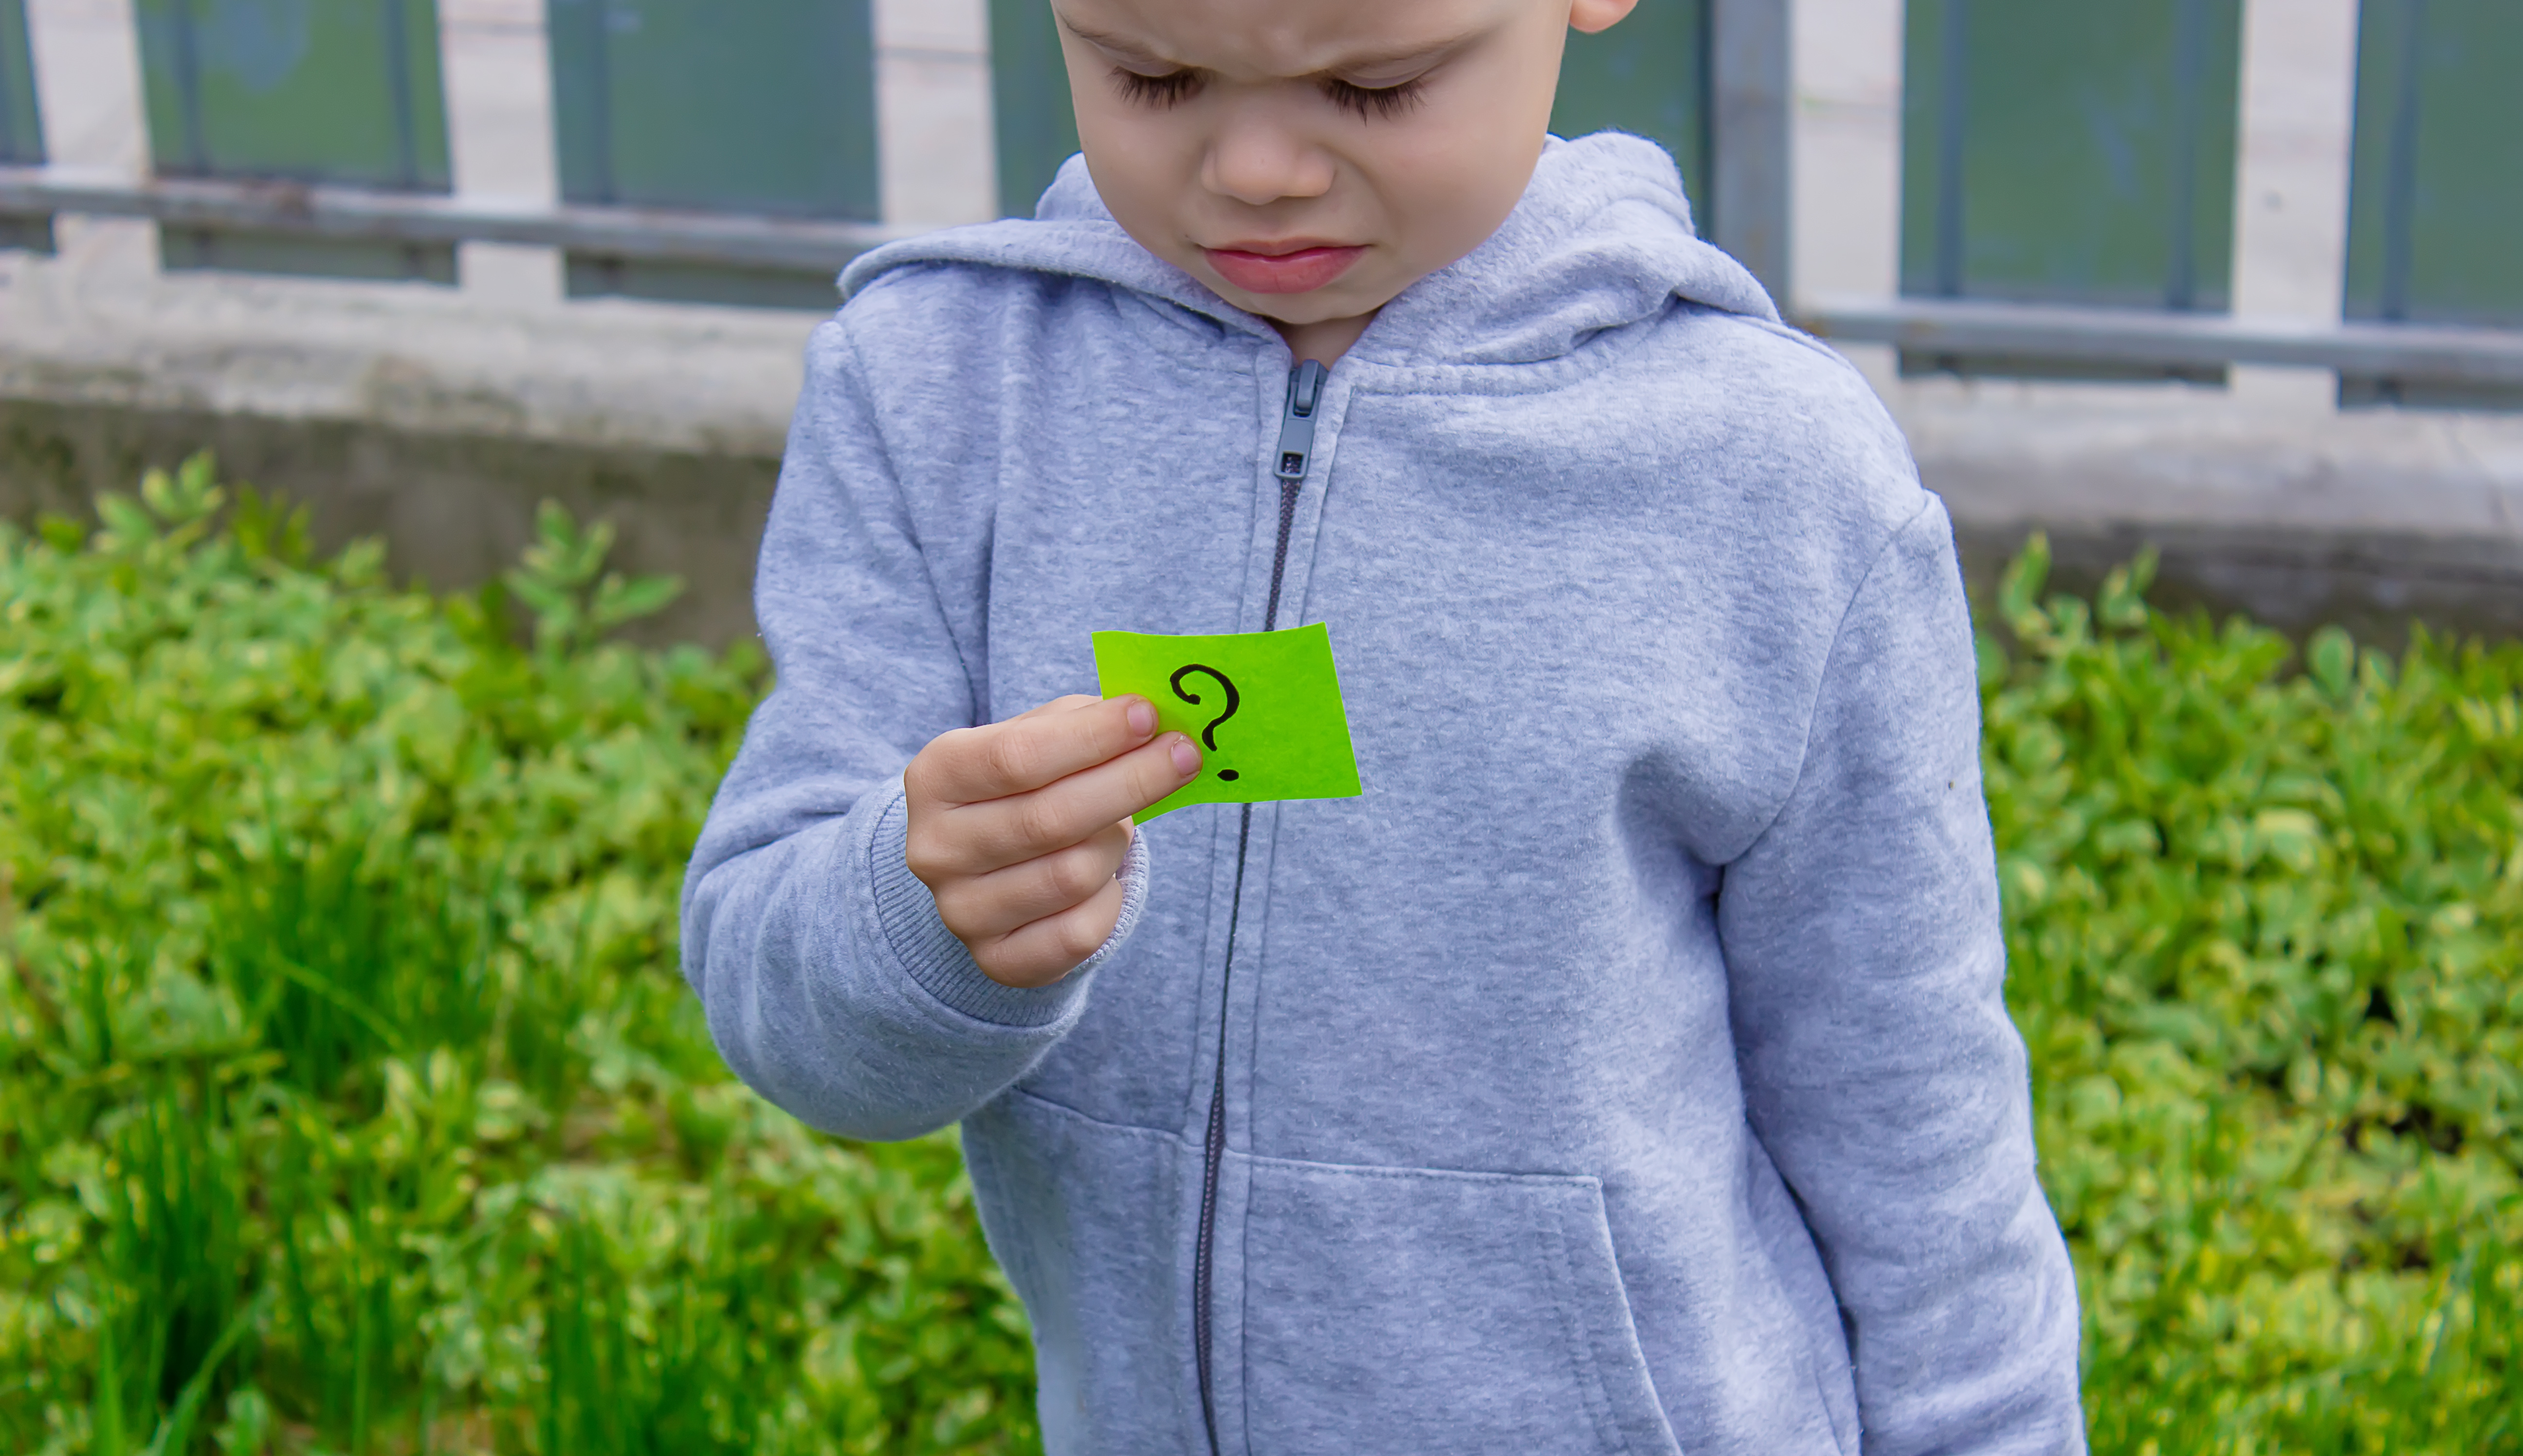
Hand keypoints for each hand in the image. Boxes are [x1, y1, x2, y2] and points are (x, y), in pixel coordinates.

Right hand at [904, 695, 1199, 986]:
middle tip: (1184, 756)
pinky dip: (1110, 898)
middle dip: (1130, 782)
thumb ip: (1085, 721)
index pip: (1016, 758)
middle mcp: (936, 848)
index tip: (1149, 717)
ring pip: (1072, 876)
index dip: (1091, 738)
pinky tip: (1105, 876)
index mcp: (936, 777)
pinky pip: (1081, 932)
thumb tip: (1149, 719)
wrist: (988, 867)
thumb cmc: (1024, 785)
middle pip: (1049, 818)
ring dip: (1115, 842)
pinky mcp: (997, 961)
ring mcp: (961, 912)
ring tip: (1119, 822)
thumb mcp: (1038, 737)